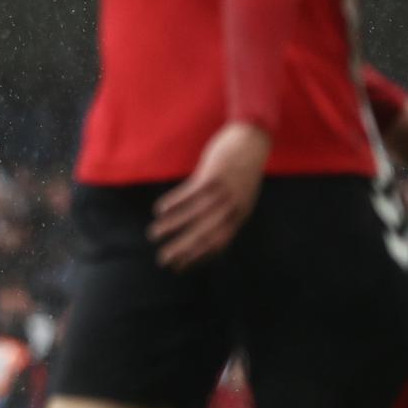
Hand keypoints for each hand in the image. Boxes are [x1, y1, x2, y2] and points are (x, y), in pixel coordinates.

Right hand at [150, 122, 270, 270]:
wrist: (253, 140)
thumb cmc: (243, 169)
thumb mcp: (240, 195)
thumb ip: (227, 213)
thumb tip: (207, 230)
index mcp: (240, 215)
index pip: (218, 244)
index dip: (197, 257)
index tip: (178, 267)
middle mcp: (234, 207)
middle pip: (206, 233)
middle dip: (183, 248)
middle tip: (164, 259)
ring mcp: (225, 191)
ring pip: (196, 215)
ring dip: (173, 226)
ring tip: (154, 233)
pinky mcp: (214, 175)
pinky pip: (192, 193)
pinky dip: (175, 202)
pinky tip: (160, 209)